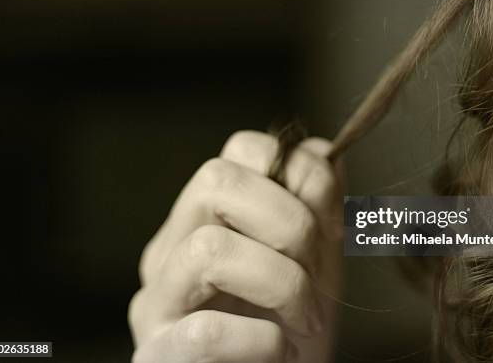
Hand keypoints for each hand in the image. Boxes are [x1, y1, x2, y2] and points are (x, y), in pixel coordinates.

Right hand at [129, 131, 343, 361]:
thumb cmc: (291, 328)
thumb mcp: (315, 261)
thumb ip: (318, 208)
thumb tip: (325, 152)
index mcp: (208, 217)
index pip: (241, 149)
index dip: (300, 174)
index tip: (334, 227)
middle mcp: (173, 247)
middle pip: (216, 180)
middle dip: (290, 222)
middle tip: (317, 273)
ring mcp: (157, 300)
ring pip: (208, 249)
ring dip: (282, 283)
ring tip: (305, 320)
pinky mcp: (158, 355)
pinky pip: (206, 331)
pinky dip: (261, 340)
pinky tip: (280, 351)